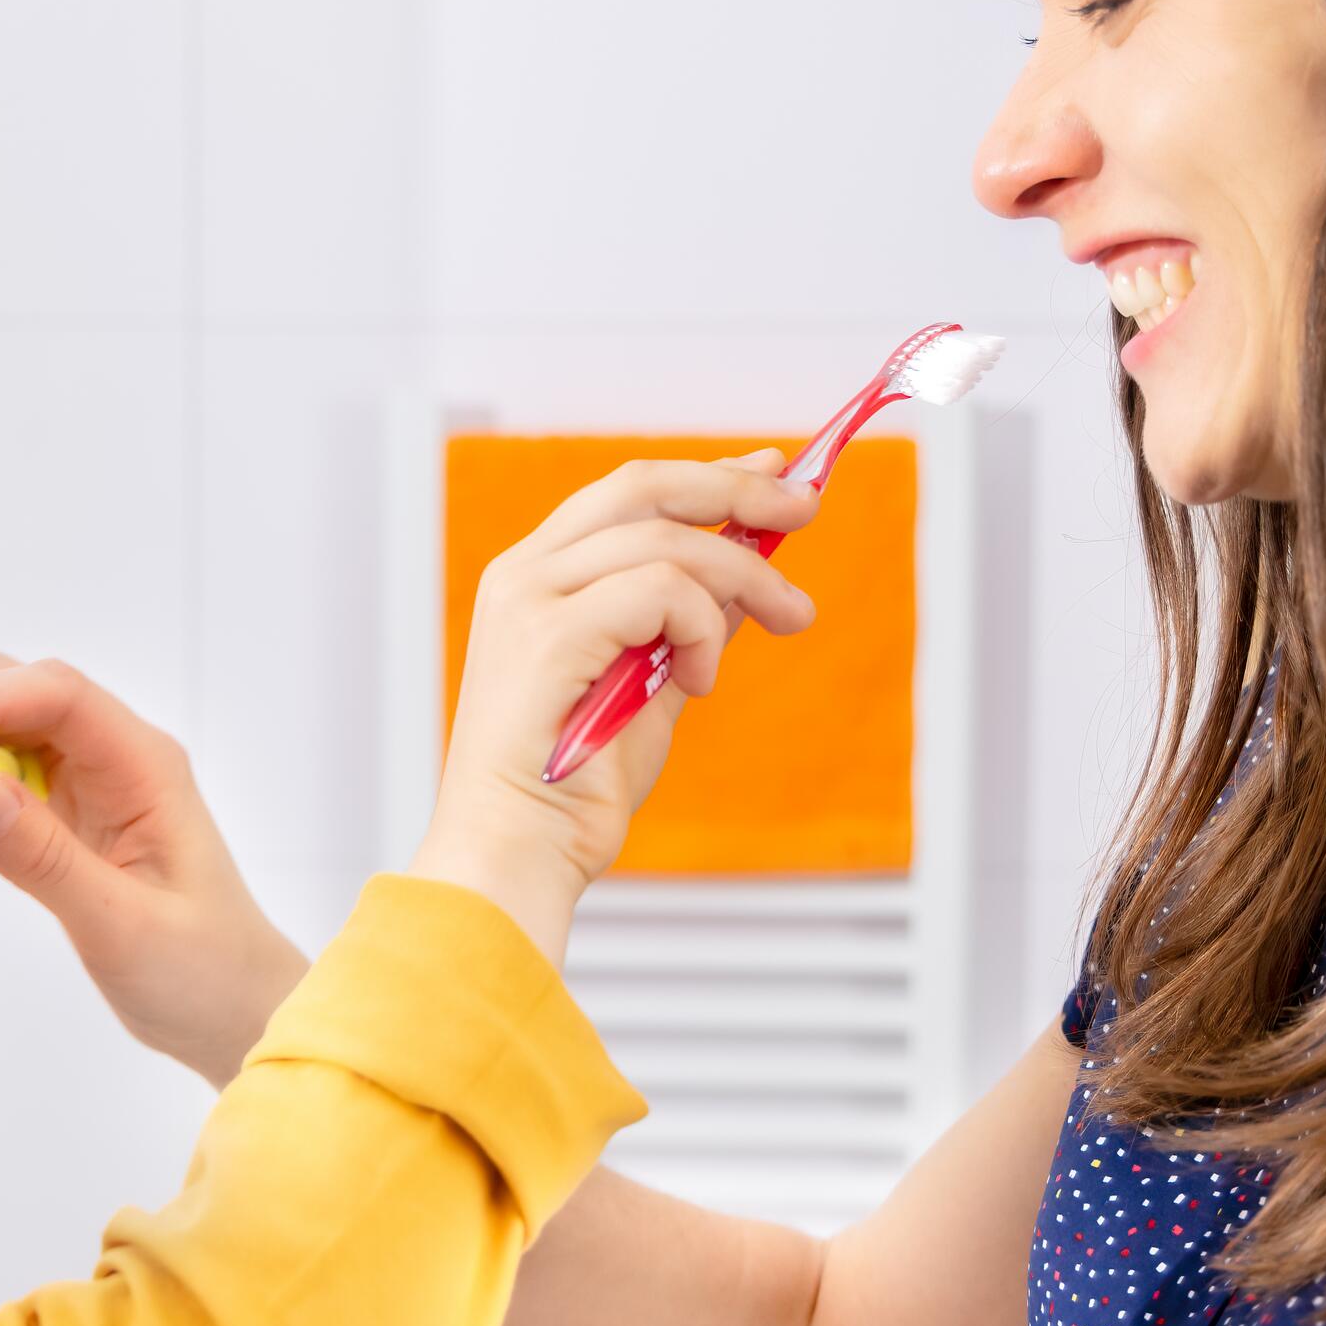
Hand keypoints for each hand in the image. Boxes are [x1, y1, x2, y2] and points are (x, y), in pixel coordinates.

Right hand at [0, 652, 307, 1085]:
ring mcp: (91, 781)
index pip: (59, 694)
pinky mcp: (68, 812)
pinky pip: (2, 770)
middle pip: (23, 690)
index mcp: (146, 766)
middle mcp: (117, 757)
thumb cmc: (199, 971)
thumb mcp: (121, 927)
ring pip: (3, 724)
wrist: (232, 1010)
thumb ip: (48, 860)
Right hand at [412, 451, 817, 962]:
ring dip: (744, 576)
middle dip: (736, 487)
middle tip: (806, 507)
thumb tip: (754, 569)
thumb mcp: (653, 682)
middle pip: (644, 486)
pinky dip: (702, 628)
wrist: (519, 852)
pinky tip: (698, 679)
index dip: (708, 474)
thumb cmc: (575, 784)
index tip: (776, 473)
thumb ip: (693, 620)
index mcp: (537, 576)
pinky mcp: (549, 636)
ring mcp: (530, 599)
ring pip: (665, 540)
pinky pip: (659, 591)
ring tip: (784, 620)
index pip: (629, 493)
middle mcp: (525, 573)